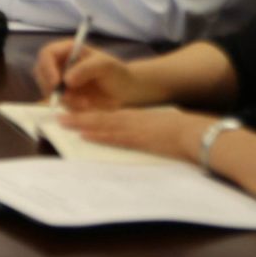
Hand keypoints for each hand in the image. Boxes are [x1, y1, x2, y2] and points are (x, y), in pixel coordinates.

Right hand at [35, 40, 145, 103]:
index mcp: (67, 50)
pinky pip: (60, 104)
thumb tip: (66, 79)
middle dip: (53, 88)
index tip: (56, 83)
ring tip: (87, 103)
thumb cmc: (117, 72)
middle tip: (71, 98)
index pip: (47, 54)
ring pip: (49, 91)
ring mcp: (61, 82)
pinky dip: (71, 107)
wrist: (126, 90)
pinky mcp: (66, 97)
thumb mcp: (105, 65)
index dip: (47, 67)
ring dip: (65, 100)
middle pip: (41, 74)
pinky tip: (87, 106)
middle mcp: (60, 65)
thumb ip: (86, 68)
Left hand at [60, 106, 217, 163]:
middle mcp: (132, 121)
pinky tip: (85, 135)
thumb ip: (149, 131)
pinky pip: (114, 137)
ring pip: (102, 124)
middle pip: (100, 117)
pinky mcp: (139, 140)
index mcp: (137, 118)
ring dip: (82, 123)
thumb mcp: (162, 128)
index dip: (90, 116)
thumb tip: (143, 137)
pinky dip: (98, 135)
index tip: (73, 117)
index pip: (109, 116)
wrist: (198, 134)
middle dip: (78, 117)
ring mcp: (135, 130)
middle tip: (58, 117)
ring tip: (63, 122)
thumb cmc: (184, 132)